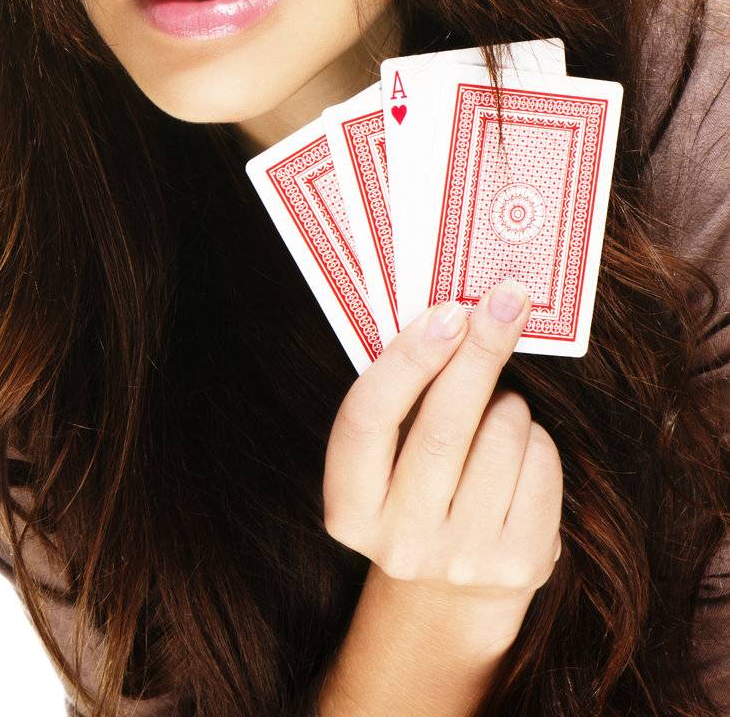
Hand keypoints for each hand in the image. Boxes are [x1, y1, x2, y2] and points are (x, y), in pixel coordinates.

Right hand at [322, 278, 562, 654]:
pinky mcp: (520, 564)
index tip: (447, 311)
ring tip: (493, 412)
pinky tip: (516, 450)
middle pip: (443, 426)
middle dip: (479, 351)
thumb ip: (402, 395)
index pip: (368, 419)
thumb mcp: (389, 455)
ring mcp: (461, 559)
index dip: (407, 360)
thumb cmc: (417, 485)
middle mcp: (399, 542)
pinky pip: (541, 464)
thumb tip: (455, 312)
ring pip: (501, 436)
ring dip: (507, 401)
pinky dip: (535, 438)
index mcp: (349, 508)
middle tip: (505, 299)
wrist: (454, 590)